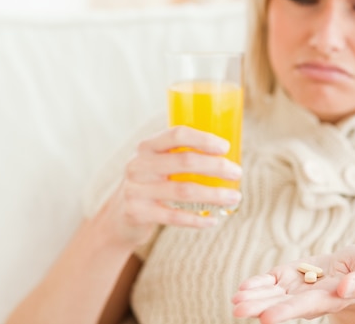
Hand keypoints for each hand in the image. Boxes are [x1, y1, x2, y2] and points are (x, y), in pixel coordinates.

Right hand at [105, 126, 241, 245]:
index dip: (203, 139)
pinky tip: (213, 220)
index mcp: (147, 147)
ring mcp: (136, 189)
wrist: (117, 217)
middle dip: (216, 166)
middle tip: (237, 172)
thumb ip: (181, 156)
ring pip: (183, 191)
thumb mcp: (157, 165)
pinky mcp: (137, 213)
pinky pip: (174, 216)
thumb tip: (227, 157)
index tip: (225, 147)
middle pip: (184, 161)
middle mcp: (139, 165)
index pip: (176, 135)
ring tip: (234, 197)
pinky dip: (197, 219)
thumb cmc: (150, 185)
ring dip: (214, 195)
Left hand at [232, 245, 354, 323]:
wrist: (354, 268)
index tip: (267, 319)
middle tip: (238, 310)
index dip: (286, 312)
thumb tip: (345, 288)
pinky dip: (257, 284)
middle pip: (281, 304)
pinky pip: (270, 281)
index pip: (304, 307)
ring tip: (235, 301)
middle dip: (259, 307)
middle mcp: (308, 298)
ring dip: (253, 298)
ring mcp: (296, 287)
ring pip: (271, 294)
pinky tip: (243, 288)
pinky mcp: (289, 275)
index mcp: (329, 298)